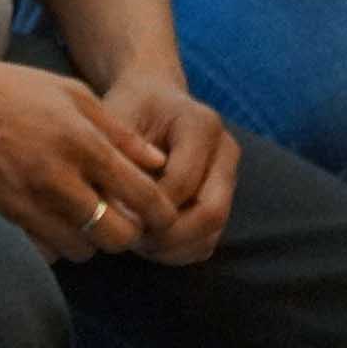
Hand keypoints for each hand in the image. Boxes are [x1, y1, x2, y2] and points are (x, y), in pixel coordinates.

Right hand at [0, 53, 175, 261]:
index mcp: (82, 140)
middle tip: (124, 218)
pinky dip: (59, 242)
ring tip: (88, 219)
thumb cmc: (9, 88)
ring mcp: (30, 198)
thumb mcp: (70, 92)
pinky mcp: (6, 212)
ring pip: (83, 249)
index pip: (143, 195)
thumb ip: (118, 130)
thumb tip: (158, 163)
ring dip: (92, 241)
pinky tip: (56, 220)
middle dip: (129, 233)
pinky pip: (47, 248)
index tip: (161, 213)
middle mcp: (59, 175)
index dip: (163, 213)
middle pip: (118, 236)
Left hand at [96, 71, 238, 264]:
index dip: (150, 206)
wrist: (152, 98)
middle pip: (211, 212)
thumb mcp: (116, 119)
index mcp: (201, 124)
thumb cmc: (128, 108)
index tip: (118, 217)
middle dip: (170, 236)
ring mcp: (230, 174)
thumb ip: (119, 160)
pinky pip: (211, 236)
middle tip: (132, 242)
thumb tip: (120, 216)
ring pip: (214, 230)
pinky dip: (183, 249)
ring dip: (176, 247)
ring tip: (137, 245)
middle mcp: (226, 149)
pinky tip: (151, 245)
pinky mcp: (225, 195)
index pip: (182, 182)